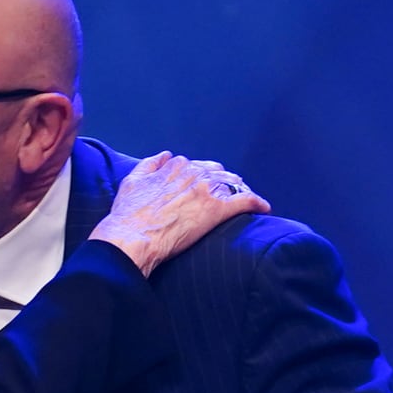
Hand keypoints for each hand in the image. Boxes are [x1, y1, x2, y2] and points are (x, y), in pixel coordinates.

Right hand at [89, 152, 266, 272]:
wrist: (134, 237)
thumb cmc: (129, 214)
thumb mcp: (132, 181)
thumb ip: (150, 164)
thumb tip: (164, 155)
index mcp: (176, 165)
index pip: (198, 165)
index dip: (203, 176)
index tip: (204, 186)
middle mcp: (194, 172)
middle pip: (218, 172)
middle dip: (223, 181)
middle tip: (226, 194)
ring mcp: (207, 189)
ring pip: (233, 183)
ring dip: (240, 189)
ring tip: (245, 199)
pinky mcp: (217, 209)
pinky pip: (245, 200)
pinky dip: (256, 202)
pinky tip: (263, 208)